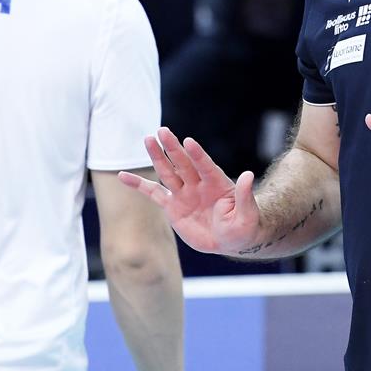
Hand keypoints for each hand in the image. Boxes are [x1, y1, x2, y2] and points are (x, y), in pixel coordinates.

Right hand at [119, 128, 262, 254]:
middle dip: (172, 147)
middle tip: (162, 130)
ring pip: (168, 172)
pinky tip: (122, 176)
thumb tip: (248, 175)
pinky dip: (138, 185)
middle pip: (183, 163)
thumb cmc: (244, 226)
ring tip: (147, 139)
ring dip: (157, 157)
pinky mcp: (172, 206)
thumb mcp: (248, 214)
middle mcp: (198, 184)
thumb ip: (244, 195)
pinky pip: (153, 193)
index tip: (188, 141)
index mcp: (217, 183)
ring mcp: (184, 193)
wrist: (231, 240)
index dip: (197, 154)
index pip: (205, 166)